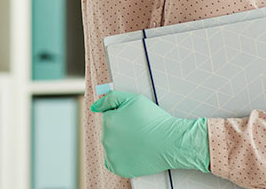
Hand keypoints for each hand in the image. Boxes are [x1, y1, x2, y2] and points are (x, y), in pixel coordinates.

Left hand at [90, 90, 209, 177]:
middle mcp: (105, 138)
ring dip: (120, 145)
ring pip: (111, 147)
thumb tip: (94, 107)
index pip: (108, 117)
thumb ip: (111, 98)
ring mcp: (111, 155)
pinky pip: (113, 162)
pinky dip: (121, 158)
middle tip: (139, 132)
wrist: (171, 142)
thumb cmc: (155, 119)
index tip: (135, 121)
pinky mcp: (118, 168)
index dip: (123, 117)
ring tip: (138, 142)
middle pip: (109, 132)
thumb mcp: (133, 99)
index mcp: (107, 121)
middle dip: (121, 131)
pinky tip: (133, 153)